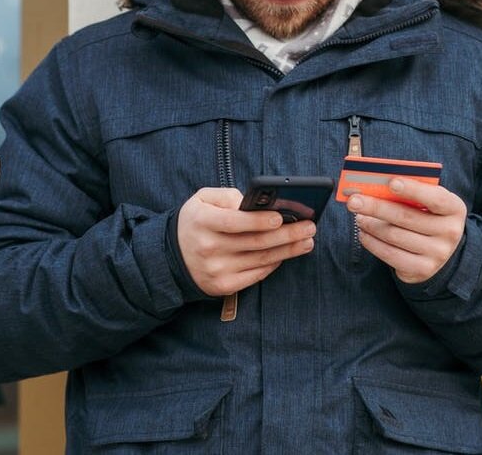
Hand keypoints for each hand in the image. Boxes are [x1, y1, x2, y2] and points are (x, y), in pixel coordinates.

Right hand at [177, 187, 316, 295]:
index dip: (259, 220)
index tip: (282, 217)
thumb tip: (256, 203)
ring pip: (260, 260)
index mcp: (202, 221)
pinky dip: (274, 264)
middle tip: (310, 227)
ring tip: (307, 240)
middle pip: (255, 242)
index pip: (234, 222)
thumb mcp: (202, 199)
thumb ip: (227, 196)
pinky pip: (256, 275)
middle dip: (287, 234)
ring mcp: (216, 270)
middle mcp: (208, 248)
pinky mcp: (223, 286)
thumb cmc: (195, 221)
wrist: (171, 257)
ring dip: (288, 250)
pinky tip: (287, 254)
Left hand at [346, 178, 465, 283]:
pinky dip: (372, 243)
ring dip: (370, 224)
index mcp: (454, 209)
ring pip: (394, 236)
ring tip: (358, 216)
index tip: (391, 182)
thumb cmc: (429, 216)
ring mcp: (437, 254)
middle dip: (376, 207)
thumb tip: (376, 186)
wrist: (442, 249)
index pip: (435, 198)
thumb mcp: (429, 201)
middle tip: (354, 201)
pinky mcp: (422, 269)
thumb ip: (410, 192)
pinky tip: (364, 234)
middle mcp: (450, 232)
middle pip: (406, 217)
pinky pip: (390, 255)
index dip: (413, 189)